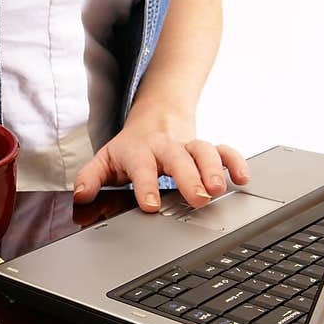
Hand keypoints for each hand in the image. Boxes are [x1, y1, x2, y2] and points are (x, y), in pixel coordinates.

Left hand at [73, 107, 250, 211]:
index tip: (152, 206)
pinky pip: (224, 149)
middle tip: (197, 199)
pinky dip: (235, 161)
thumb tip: (80, 196)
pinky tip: (243, 178)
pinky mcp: (206, 146)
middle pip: (178, 157)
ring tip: (219, 190)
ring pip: (204, 150)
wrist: (154, 117)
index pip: (141, 167)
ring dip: (214, 168)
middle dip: (188, 177)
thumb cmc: (129, 148)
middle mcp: (165, 146)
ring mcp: (187, 145)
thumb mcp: (104, 161)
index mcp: (138, 150)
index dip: (146, 185)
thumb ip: (89, 179)